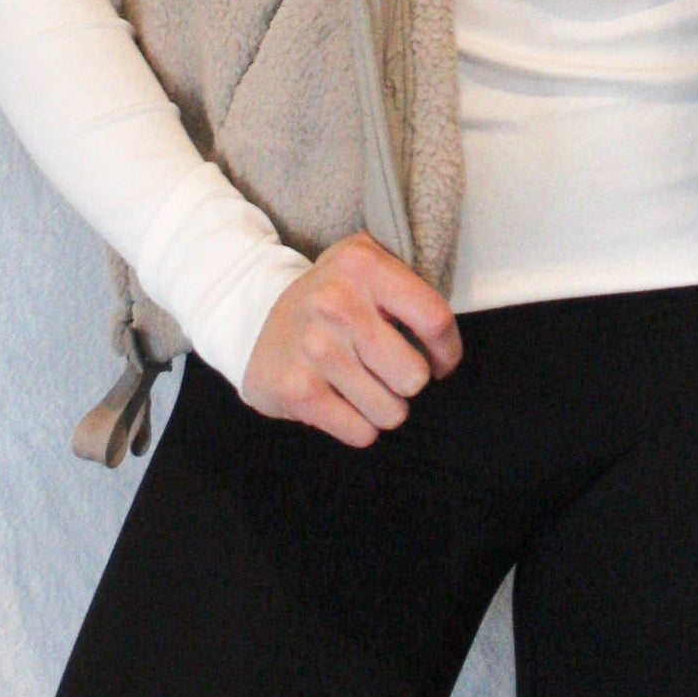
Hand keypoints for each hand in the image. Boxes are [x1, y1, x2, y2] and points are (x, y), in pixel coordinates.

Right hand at [241, 232, 462, 446]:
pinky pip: (360, 433)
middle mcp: (338, 304)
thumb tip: (447, 330)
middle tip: (385, 370)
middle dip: (406, 381)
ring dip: (382, 406)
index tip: (440, 360)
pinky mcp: (298, 390)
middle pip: (414, 376)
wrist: (250, 316)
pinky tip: (340, 401)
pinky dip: (358, 426)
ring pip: (391, 412)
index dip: (447, 350)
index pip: (435, 319)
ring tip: (360, 385)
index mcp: (363, 266)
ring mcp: (316, 349)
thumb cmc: (326, 298)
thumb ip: (407, 281)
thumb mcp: (362, 264)